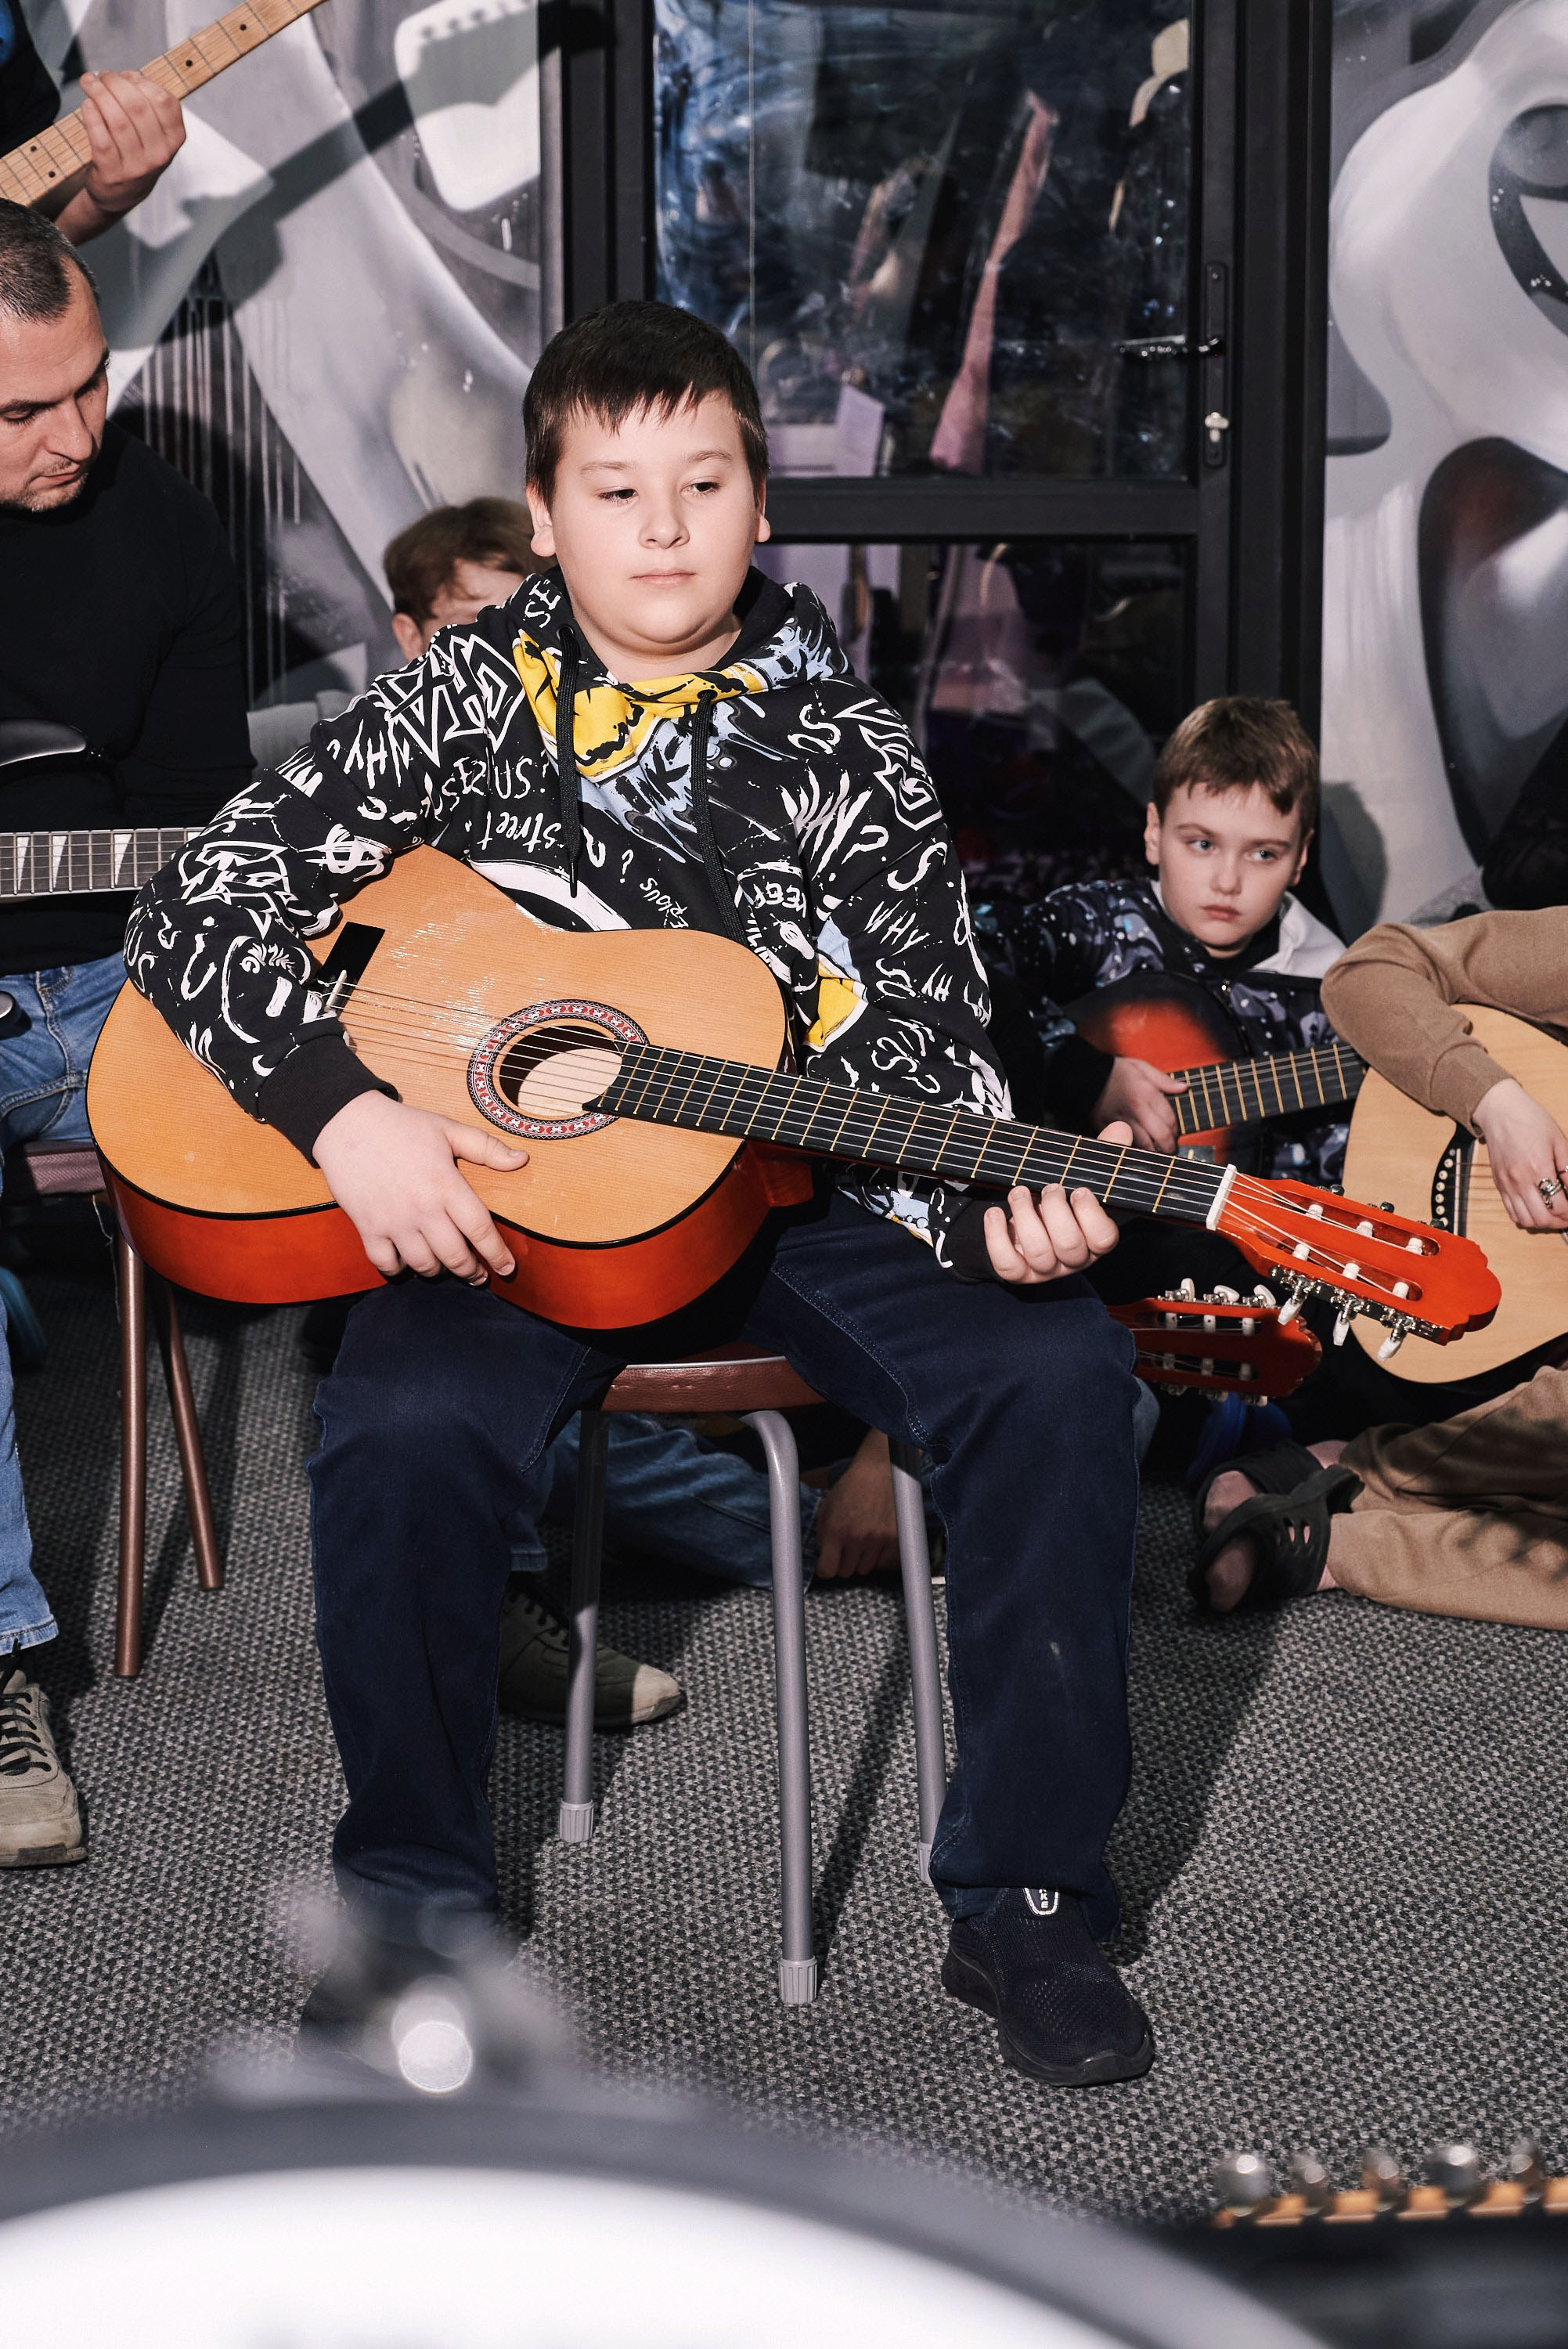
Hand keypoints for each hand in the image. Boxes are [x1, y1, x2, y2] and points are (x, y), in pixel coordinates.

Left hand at [55, 71, 184, 240]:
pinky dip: (90, 114)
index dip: (140, 80)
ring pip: (116, 118)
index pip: (163, 100)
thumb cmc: (135, 155)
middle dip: (114, 82)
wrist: (120, 196)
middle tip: (101, 76)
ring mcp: (136, 166)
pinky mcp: (112, 172)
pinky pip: (99, 135)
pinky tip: (87, 104)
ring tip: (89, 82)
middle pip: (137, 105)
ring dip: (98, 92)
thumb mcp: (155, 136)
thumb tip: (127, 76)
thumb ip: (149, 106)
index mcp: (174, 140)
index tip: (125, 76)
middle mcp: (159, 155)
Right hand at [313, 1092, 527, 1283]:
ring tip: (445, 1268)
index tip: (506, 1269)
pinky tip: (407, 1263)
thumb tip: (522, 1160)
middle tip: (478, 1276)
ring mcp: (394, 1221)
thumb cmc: (402, 1126)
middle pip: (455, 1256)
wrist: (347, 1123)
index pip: (480, 1230)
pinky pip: (386, 1264)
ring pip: (423, 1265)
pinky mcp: (368, 1227)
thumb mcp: (448, 1130)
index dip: (497, 1255)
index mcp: (446, 1185)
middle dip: (471, 1272)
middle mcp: (423, 1209)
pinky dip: (398, 1270)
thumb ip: (487, 1148)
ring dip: (438, 1272)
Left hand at [812, 1430, 899, 1580]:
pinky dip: (877, 1557)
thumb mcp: (826, 1508)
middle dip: (842, 1563)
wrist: (880, 1472)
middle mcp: (856, 1537)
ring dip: (860, 1560)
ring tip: (860, 1541)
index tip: (828, 1563)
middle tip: (845, 1548)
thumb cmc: (851, 1488)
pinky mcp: (895, 1539)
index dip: (825, 1569)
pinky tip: (874, 1541)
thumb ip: (822, 1535)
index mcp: (835, 1530)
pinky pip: (882, 1563)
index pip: (827, 1570)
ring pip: (864, 1569)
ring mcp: (877, 1540)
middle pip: (846, 1572)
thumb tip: (822, 1557)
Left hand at [983, 1119, 1128, 1284]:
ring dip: (1025, 1216)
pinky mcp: (1017, 1272)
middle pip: (1069, 1246)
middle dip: (1055, 1211)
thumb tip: (1119, 1130)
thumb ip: (1101, 1156)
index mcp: (1095, 1238)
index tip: (1079, 1189)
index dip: (1091, 1214)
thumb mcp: (1078, 1177)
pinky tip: (995, 1213)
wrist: (1023, 1224)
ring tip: (1019, 1191)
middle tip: (1048, 1187)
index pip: (1104, 1238)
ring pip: (1039, 1253)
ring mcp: (1045, 1269)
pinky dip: (997, 1236)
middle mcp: (1073, 1259)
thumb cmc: (1059, 1200)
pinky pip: (1007, 1264)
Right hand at [1091, 1056, 1186, 1152]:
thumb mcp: (1140, 1067)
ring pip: (1144, 1144)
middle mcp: (1136, 1109)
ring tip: (1157, 1151)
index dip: (1176, 1131)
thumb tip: (1184, 1088)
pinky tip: (1137, 1149)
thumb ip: (1163, 1079)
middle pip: (1160, 1135)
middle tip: (1170, 1149)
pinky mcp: (1108, 1128)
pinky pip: (1125, 1144)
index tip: (1175, 1134)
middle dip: (1169, 1146)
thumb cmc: (1114, 1070)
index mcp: (1146, 1093)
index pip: (1170, 1119)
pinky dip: (1133, 1149)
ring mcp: (1122, 1120)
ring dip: (1153, 1151)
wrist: (1084, 1075)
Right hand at [1472, 1076, 1567, 1230]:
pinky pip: (1511, 1211)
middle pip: (1541, 1219)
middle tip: (1567, 1216)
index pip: (1558, 1205)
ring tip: (1553, 1214)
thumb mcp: (1559, 1140)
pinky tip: (1535, 1208)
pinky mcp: (1499, 1184)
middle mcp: (1520, 1180)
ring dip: (1542, 1222)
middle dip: (1559, 1222)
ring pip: (1525, 1220)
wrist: (1500, 1111)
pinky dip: (1525, 1217)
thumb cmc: (1530, 1120)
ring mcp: (1507, 1184)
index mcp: (1538, 1168)